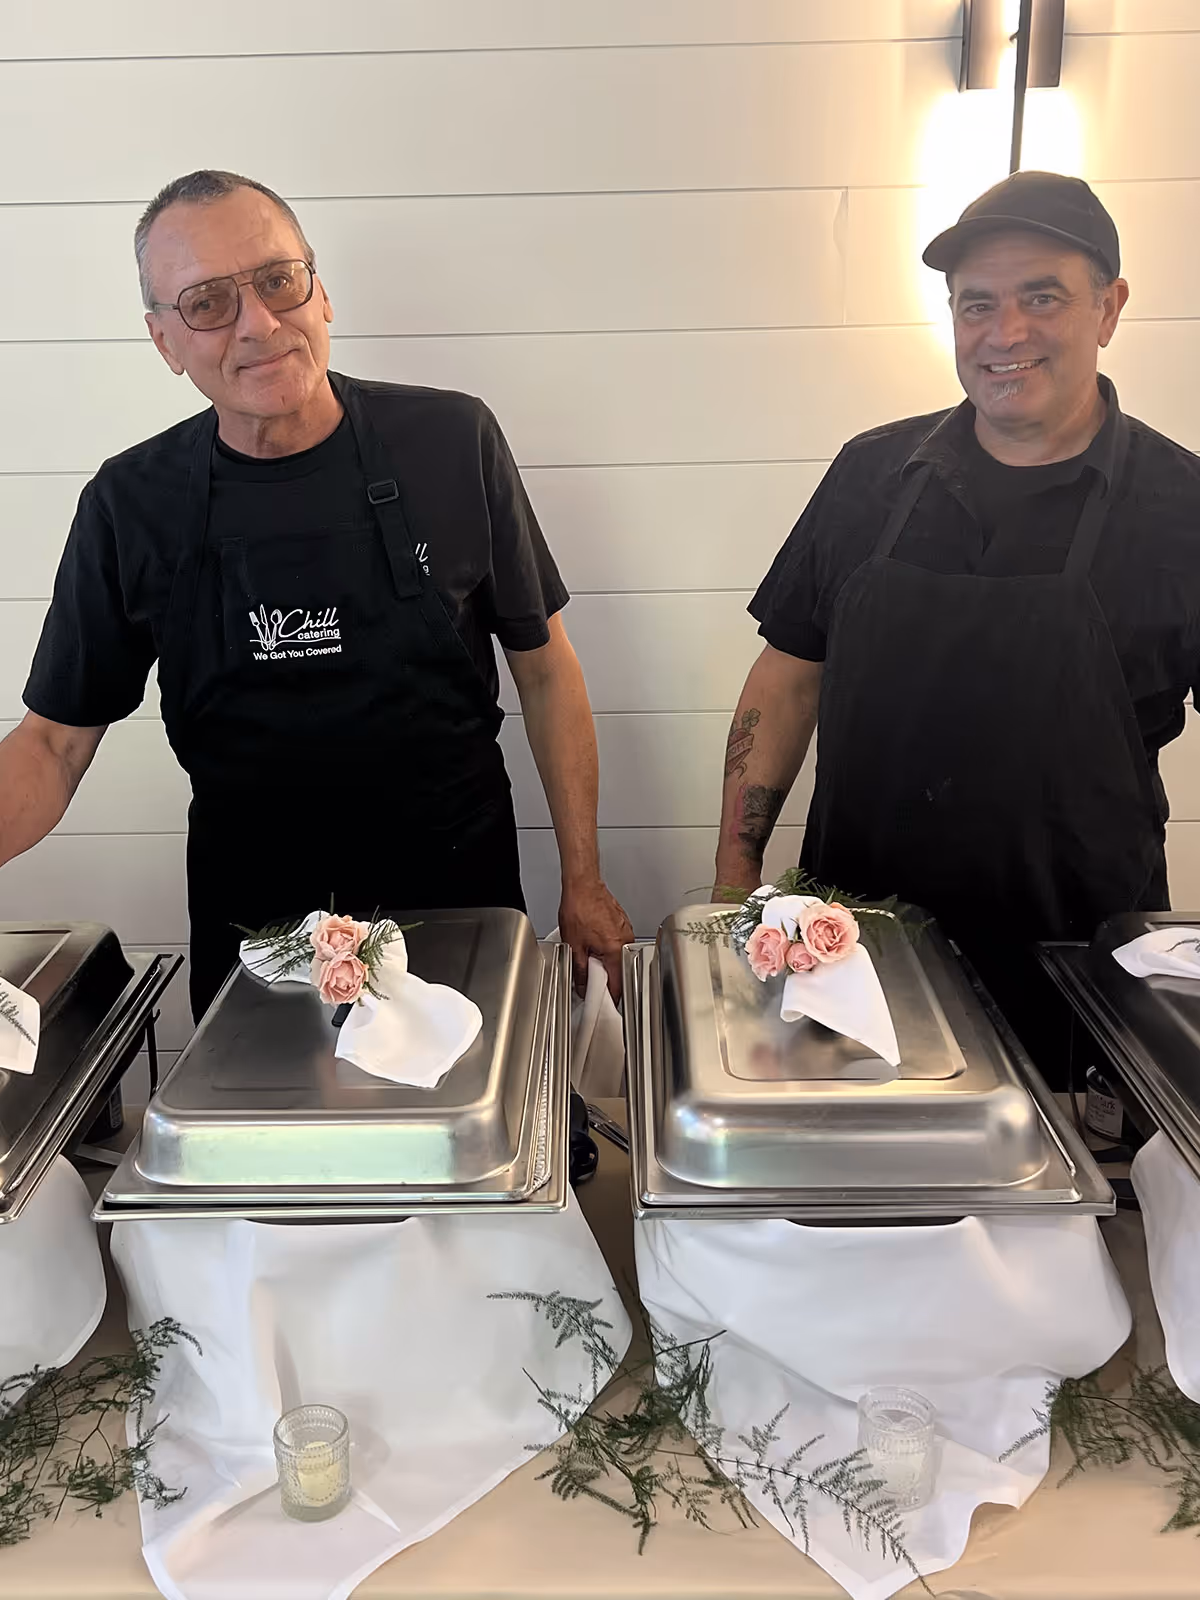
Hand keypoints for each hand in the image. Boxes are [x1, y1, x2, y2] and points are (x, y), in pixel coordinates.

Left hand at [558, 878, 632, 1000]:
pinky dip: (607, 946)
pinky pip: (618, 942)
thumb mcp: (574, 946)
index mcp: (615, 949)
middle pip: (619, 969)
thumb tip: (583, 986)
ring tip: (589, 952)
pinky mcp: (623, 923)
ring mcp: (626, 930)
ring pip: (618, 955)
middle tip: (590, 976)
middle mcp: (625, 940)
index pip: (618, 983)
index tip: (604, 1002)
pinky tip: (594, 940)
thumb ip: (580, 971)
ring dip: (606, 959)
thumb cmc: (579, 908)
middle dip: (605, 976)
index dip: (610, 997)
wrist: (583, 884)